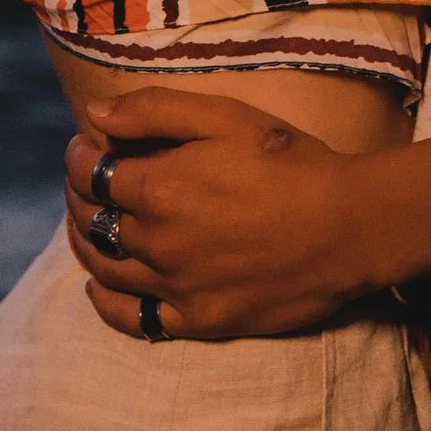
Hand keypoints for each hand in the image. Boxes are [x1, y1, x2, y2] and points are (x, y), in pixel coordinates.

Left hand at [65, 89, 378, 337]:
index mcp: (161, 187)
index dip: (80, 157)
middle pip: (92, 221)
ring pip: (105, 269)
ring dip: (86, 245)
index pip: (91, 174)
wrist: (351, 227)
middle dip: (80, 198)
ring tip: (88, 228)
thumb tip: (95, 114)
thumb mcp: (228, 117)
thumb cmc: (293, 163)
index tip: (85, 148)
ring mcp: (177, 286)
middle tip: (87, 185)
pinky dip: (107, 303)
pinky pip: (135, 319)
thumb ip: (156, 110)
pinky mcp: (199, 320)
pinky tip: (100, 289)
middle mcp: (158, 241)